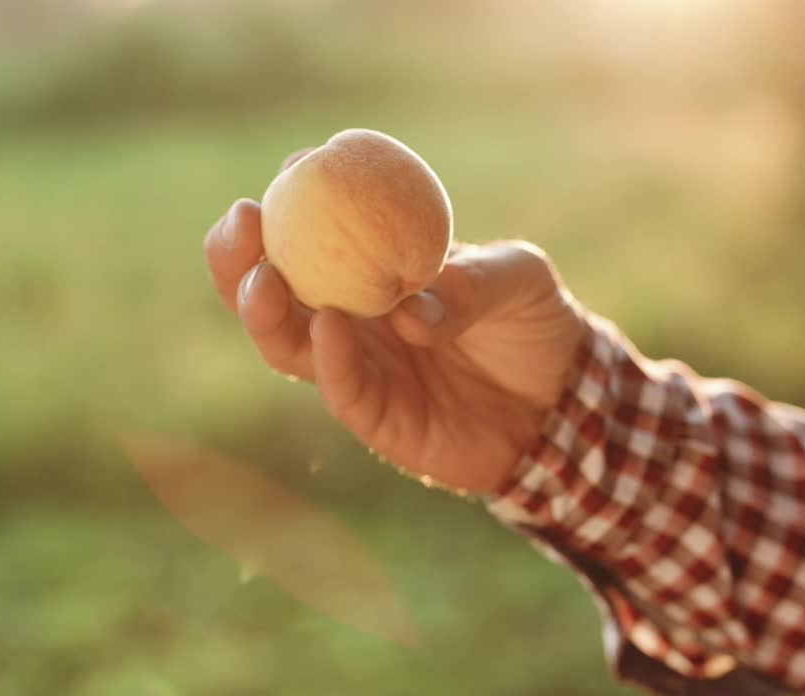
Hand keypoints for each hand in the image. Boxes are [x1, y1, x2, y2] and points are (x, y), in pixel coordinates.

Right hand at [204, 153, 586, 494]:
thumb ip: (473, 283)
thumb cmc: (534, 324)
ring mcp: (357, 366)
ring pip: (285, 342)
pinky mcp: (376, 418)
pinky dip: (329, 362)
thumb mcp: (519, 280)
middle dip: (239, 256)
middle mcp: (349, 314)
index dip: (292, 195)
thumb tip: (411, 306)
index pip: (315, 226)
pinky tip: (327, 330)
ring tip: (263, 281)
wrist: (564, 403)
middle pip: (271, 286)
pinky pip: (340, 391)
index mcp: (373, 265)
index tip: (296, 167)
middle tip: (242, 223)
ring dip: (264, 312)